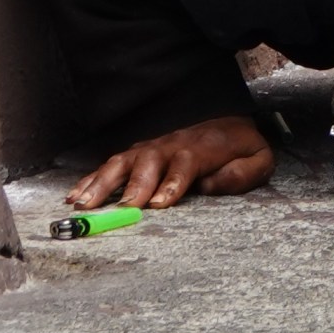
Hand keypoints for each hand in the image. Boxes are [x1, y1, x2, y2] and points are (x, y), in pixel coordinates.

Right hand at [73, 114, 273, 209]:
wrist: (225, 123)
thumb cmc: (240, 148)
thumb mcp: (259, 158)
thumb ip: (244, 172)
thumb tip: (212, 184)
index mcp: (203, 148)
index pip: (186, 163)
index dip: (172, 182)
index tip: (160, 203)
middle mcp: (171, 146)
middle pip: (149, 163)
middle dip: (136, 185)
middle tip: (123, 209)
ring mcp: (150, 149)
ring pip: (123, 162)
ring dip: (103, 182)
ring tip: (84, 205)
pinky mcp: (136, 155)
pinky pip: (110, 165)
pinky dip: (90, 179)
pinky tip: (74, 196)